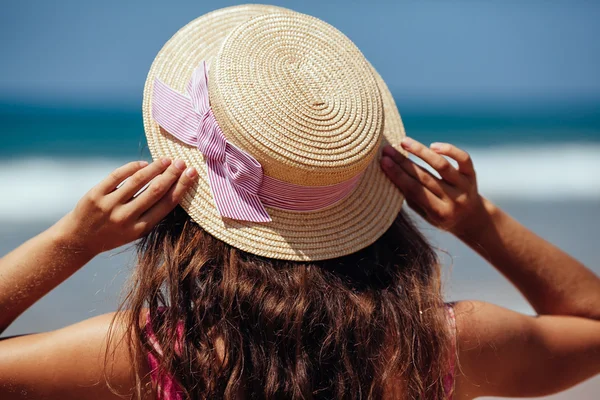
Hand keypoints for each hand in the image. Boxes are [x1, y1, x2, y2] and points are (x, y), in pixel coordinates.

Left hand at [54, 158, 197, 255]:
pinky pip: (117, 176)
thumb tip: (171, 186)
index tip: (192, 174)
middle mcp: (125, 218)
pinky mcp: (95, 195)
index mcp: (140, 229)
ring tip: (166, 160)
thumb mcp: (135, 232)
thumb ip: (151, 213)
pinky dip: (132, 167)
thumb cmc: (113, 234)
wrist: (79, 240)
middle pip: (154, 191)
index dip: (181, 187)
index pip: (166, 204)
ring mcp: (109, 206)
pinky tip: (143, 164)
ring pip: (137, 181)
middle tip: (182, 162)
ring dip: (155, 168)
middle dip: (171, 174)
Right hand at [380, 137, 490, 236]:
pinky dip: (449, 150)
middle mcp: (454, 200)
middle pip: (425, 177)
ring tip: (404, 142)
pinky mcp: (472, 174)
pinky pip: (463, 159)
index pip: (414, 190)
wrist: (471, 218)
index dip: (397, 175)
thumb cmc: (441, 216)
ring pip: (442, 166)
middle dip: (403, 162)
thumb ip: (412, 198)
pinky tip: (433, 146)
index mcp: (440, 213)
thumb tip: (392, 175)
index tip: (383, 162)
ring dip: (421, 152)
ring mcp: (465, 186)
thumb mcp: (426, 214)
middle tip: (387, 150)